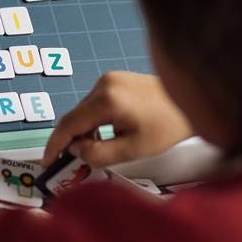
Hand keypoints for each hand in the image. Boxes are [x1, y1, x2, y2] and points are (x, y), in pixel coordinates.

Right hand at [42, 72, 191, 167]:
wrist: (193, 99)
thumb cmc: (168, 126)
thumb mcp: (132, 149)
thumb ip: (98, 153)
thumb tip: (75, 149)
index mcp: (106, 100)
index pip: (68, 124)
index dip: (54, 145)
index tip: (47, 161)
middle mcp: (103, 84)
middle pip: (74, 117)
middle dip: (70, 140)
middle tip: (71, 162)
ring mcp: (109, 79)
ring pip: (83, 111)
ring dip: (84, 131)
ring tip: (96, 150)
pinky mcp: (115, 80)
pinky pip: (94, 103)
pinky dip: (94, 121)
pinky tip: (106, 134)